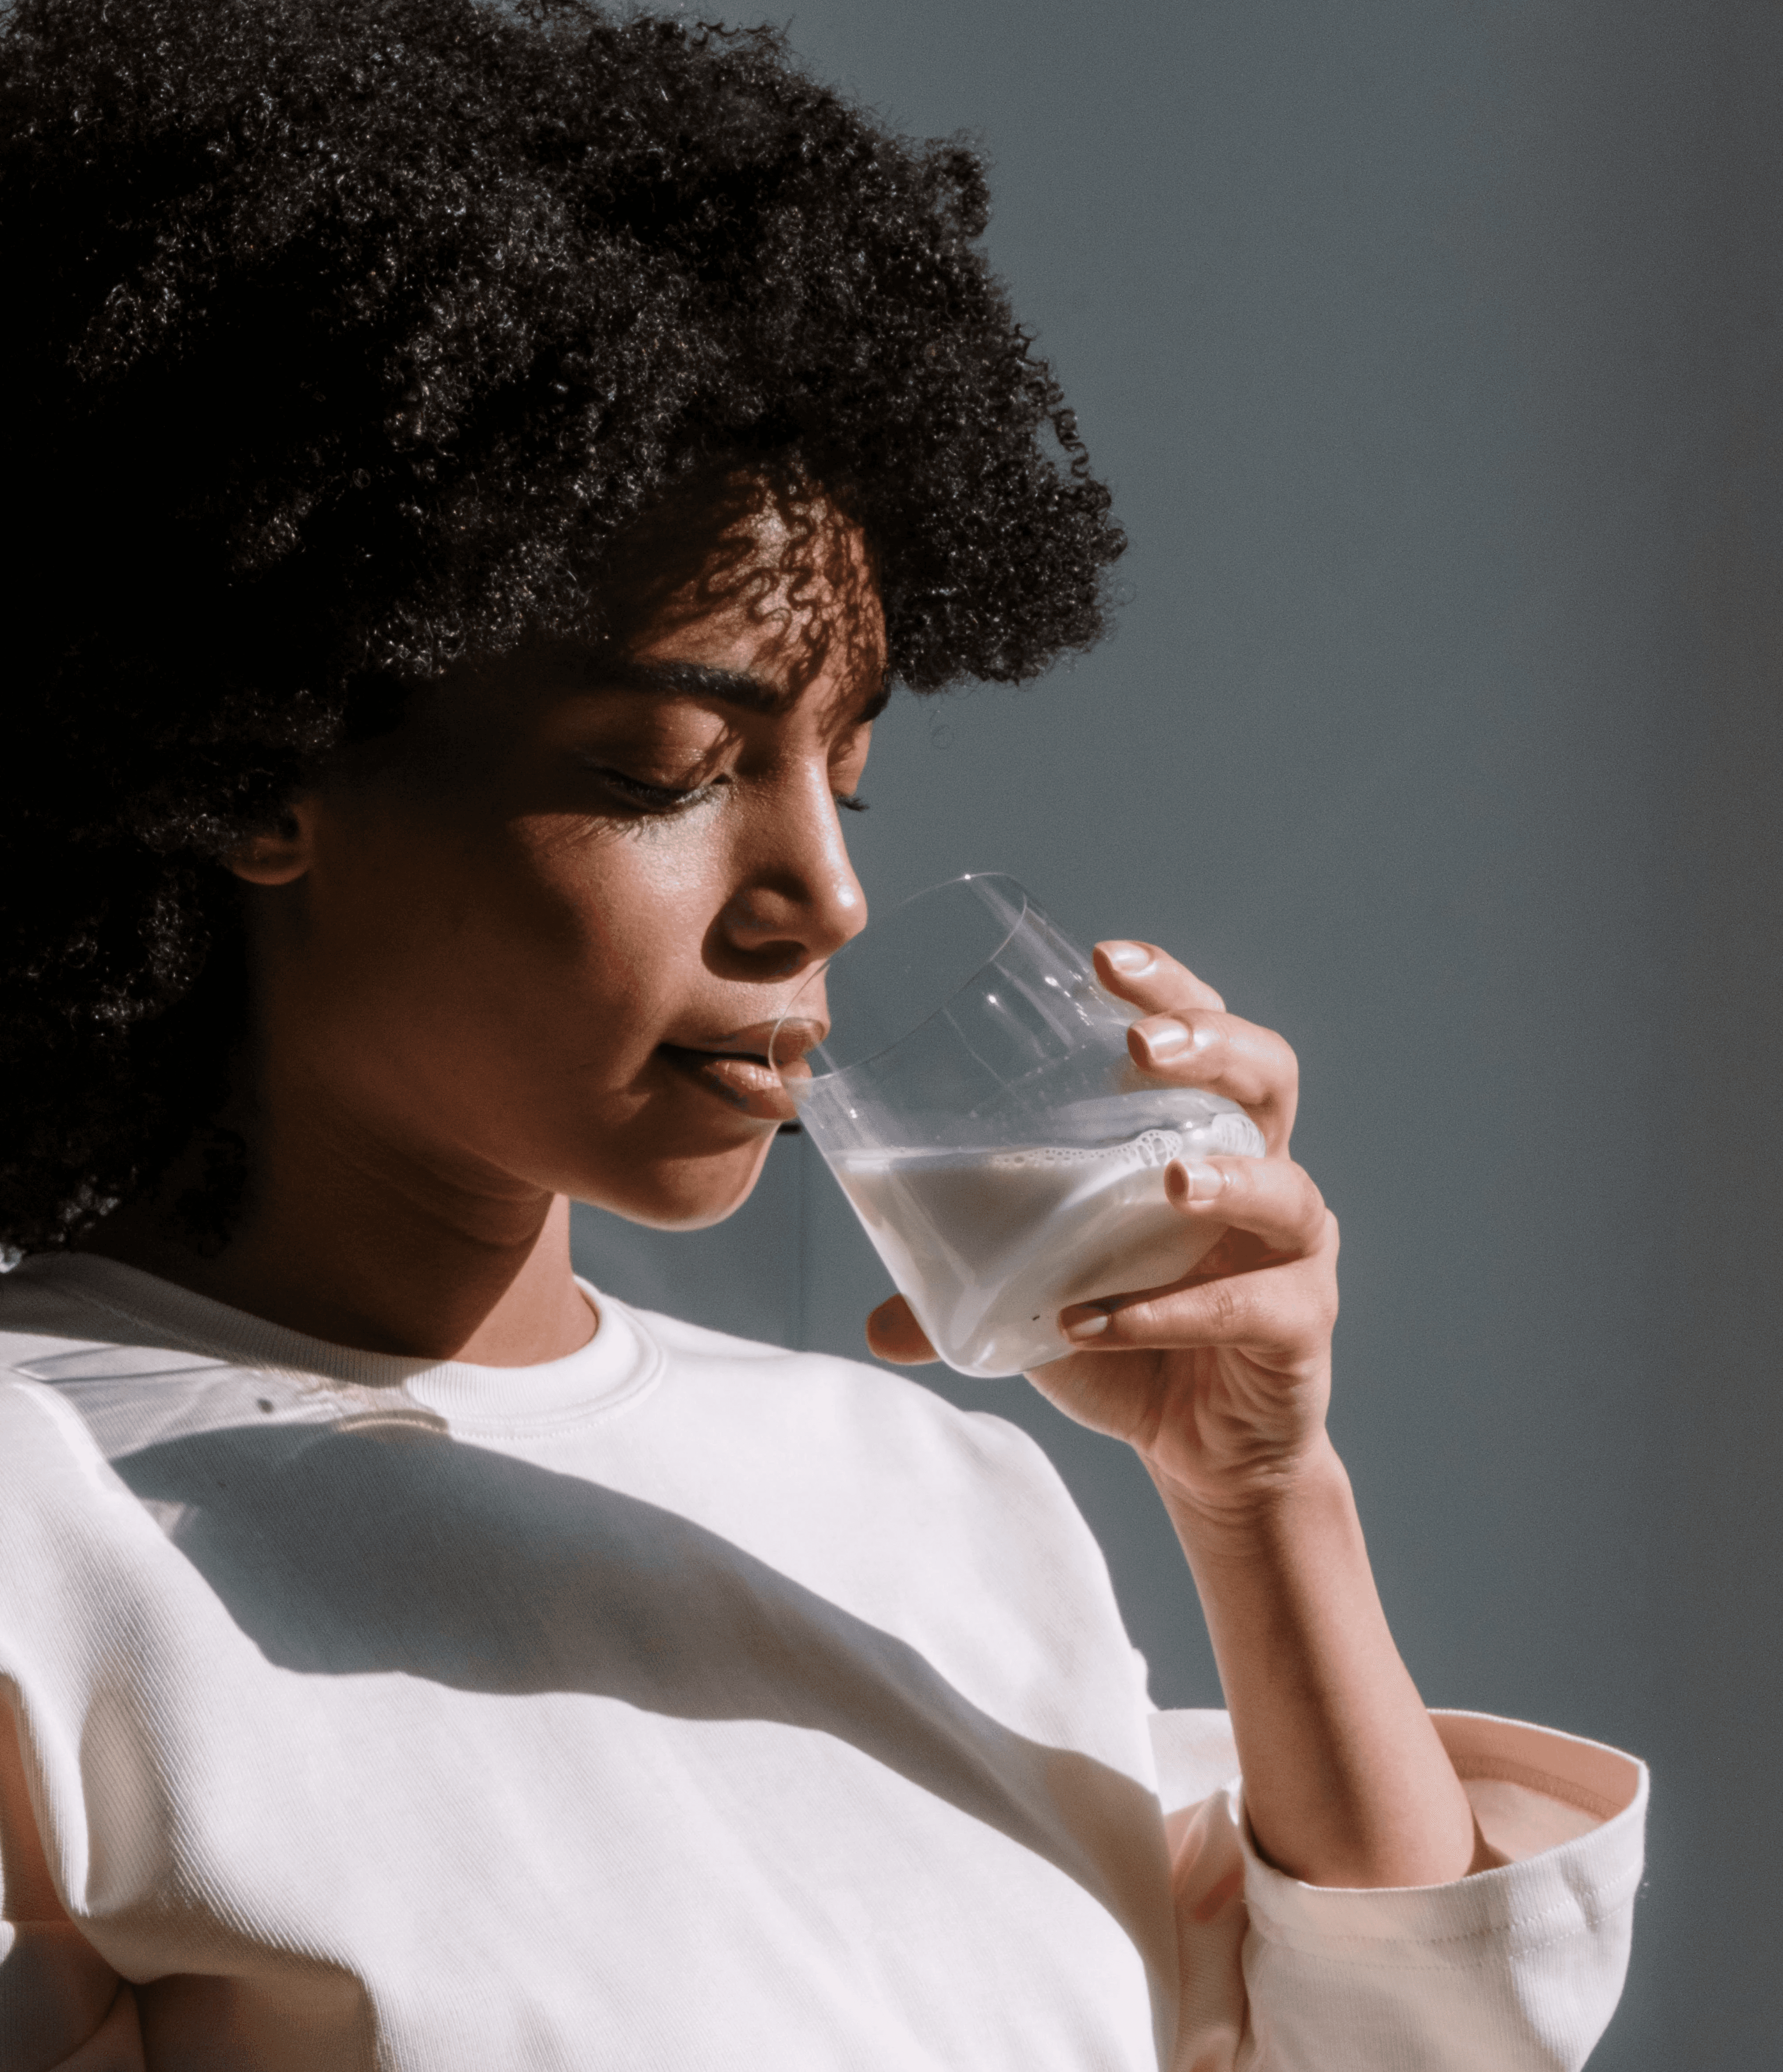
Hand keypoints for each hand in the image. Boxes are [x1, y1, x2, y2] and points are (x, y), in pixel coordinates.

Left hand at [866, 940, 1338, 1520]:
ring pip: (1285, 1190)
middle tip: (1143, 1046)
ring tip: (1170, 1180)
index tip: (1103, 957)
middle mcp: (1262, 1173)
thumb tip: (871, 1322)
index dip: (1167, 986)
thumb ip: (963, 1294)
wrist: (1203, 1450)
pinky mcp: (1297, 1326)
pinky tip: (1105, 1323)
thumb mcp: (1040, 1295)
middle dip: (1211, 1046)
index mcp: (1202, 1136)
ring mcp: (1291, 1251)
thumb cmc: (1130, 1338)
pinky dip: (1173, 1314)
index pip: (1205, 1032)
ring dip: (1227, 1178)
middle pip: (1268, 1076)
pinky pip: (1249, 1308)